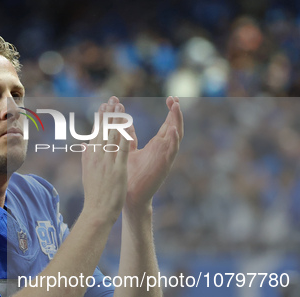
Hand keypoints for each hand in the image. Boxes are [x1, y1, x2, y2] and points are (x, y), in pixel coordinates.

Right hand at [81, 97, 130, 223]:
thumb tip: (85, 146)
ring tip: (120, 106)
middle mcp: (97, 157)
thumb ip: (86, 158)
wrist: (97, 211)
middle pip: (102, 131)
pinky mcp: (117, 169)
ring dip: (116, 120)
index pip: (95, 134)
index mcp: (90, 157)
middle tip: (111, 100)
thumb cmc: (94, 195)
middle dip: (107, 114)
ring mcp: (107, 162)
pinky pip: (121, 149)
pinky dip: (124, 135)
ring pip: (112, 137)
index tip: (103, 107)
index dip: (99, 119)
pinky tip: (127, 125)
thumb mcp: (87, 173)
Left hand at [116, 96, 183, 212]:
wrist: (129, 197)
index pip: (167, 124)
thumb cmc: (130, 176)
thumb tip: (123, 122)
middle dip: (175, 112)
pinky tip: (174, 130)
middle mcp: (163, 150)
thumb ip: (128, 137)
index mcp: (156, 146)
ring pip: (175, 136)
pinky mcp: (163, 166)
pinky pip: (171, 152)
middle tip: (175, 98)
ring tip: (176, 107)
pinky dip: (173, 140)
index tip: (170, 97)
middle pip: (174, 127)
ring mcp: (164, 157)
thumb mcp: (128, 151)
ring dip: (176, 121)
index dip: (170, 111)